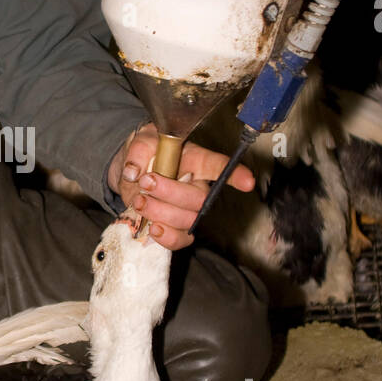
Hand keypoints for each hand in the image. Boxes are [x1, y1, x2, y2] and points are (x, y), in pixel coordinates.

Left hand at [107, 122, 254, 250]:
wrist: (134, 172)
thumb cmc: (146, 152)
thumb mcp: (141, 140)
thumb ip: (139, 150)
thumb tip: (134, 172)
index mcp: (194, 160)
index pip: (218, 166)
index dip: (235, 174)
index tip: (248, 182)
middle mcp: (196, 185)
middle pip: (199, 198)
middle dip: (170, 192)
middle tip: (146, 181)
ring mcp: (187, 208)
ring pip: (187, 219)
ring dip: (160, 212)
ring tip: (140, 199)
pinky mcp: (175, 226)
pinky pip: (179, 240)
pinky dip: (166, 237)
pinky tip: (153, 227)